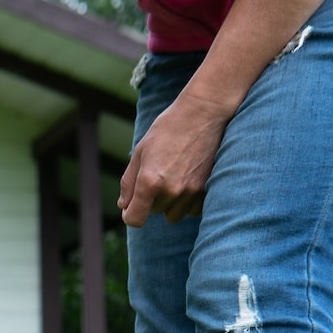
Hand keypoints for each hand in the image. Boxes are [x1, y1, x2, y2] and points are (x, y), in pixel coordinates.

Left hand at [118, 95, 230, 226]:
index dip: (130, 215)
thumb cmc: (167, 129)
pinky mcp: (208, 187)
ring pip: (174, 214)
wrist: (203, 112)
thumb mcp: (140, 152)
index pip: (135, 219)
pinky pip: (193, 210)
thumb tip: (124, 205)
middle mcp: (171, 190)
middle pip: (154, 212)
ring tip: (174, 178)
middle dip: (151, 200)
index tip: (131, 207)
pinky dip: (188, 202)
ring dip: (170, 203)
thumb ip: (129, 182)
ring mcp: (192, 190)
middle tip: (159, 174)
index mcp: (149, 182)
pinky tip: (188, 181)